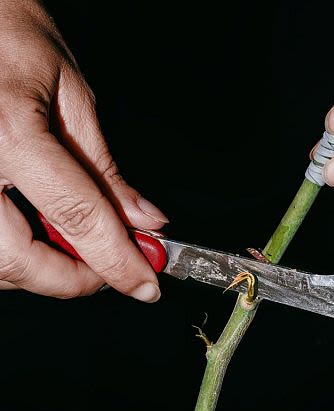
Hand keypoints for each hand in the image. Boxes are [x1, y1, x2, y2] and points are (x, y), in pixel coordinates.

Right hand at [0, 0, 167, 300]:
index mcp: (9, 132)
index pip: (76, 216)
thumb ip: (103, 168)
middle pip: (14, 259)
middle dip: (70, 278)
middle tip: (111, 270)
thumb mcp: (70, 92)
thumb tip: (144, 220)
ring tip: (75, 246)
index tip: (146, 284)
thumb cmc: (8, 30)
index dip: (116, 261)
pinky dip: (8, 249)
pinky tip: (33, 231)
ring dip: (35, 269)